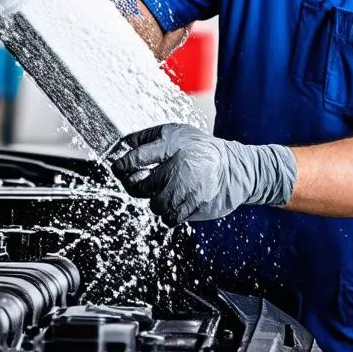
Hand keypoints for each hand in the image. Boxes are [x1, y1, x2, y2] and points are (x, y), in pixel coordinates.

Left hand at [110, 124, 296, 225]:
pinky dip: (170, 212)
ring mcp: (188, 191)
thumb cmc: (201, 150)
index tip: (118, 168)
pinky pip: (171, 218)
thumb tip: (122, 143)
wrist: (235, 169)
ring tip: (166, 190)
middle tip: (141, 181)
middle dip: (136, 186)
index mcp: (173, 146)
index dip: (122, 165)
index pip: (137, 158)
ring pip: (155, 206)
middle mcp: (179, 168)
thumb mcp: (176, 133)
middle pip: (141, 187)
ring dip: (156, 200)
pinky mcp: (195, 208)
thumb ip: (148, 137)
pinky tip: (178, 200)